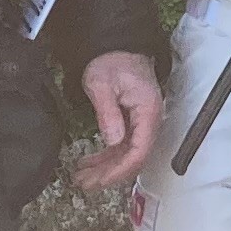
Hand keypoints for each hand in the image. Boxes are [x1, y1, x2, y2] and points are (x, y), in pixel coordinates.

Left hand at [75, 51, 165, 191]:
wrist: (117, 47)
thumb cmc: (111, 61)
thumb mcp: (101, 84)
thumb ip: (108, 113)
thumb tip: (114, 142)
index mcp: (147, 112)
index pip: (139, 151)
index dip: (119, 170)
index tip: (99, 179)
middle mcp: (149, 121)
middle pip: (133, 158)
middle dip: (109, 174)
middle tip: (84, 184)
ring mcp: (142, 123)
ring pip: (126, 155)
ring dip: (105, 168)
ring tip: (81, 178)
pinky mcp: (133, 123)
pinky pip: (122, 146)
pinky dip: (106, 157)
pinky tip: (89, 163)